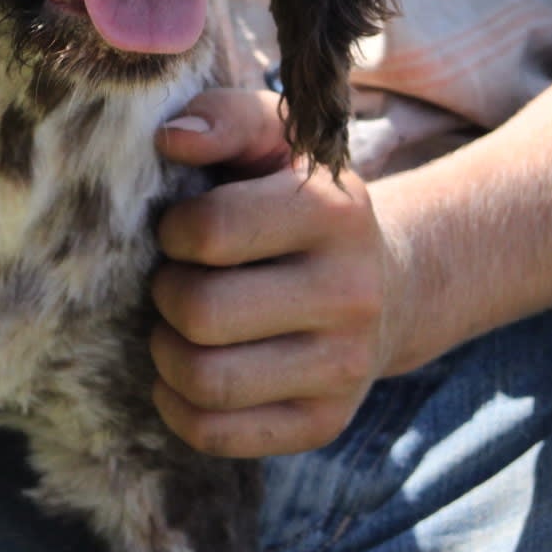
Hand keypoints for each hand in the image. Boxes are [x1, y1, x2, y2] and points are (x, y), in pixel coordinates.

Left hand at [148, 88, 408, 457]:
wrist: (385, 279)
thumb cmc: (296, 199)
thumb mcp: (274, 139)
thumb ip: (223, 117)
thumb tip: (171, 139)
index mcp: (333, 213)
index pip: (208, 232)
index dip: (172, 231)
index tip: (181, 229)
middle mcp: (350, 294)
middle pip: (200, 313)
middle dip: (166, 294)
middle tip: (175, 280)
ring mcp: (343, 367)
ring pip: (207, 381)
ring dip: (167, 353)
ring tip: (177, 326)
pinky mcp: (324, 422)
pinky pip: (218, 434)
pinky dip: (179, 407)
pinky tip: (185, 374)